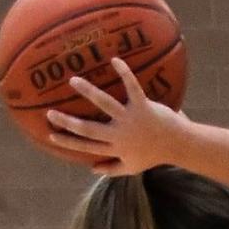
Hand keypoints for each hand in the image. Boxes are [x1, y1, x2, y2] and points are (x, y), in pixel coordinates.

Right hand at [46, 57, 184, 175]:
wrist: (179, 146)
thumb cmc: (155, 154)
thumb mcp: (133, 167)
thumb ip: (112, 168)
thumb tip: (92, 169)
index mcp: (116, 149)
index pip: (87, 147)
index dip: (68, 143)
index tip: (50, 136)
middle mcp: (120, 136)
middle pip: (89, 129)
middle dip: (67, 122)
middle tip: (49, 112)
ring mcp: (131, 120)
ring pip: (106, 105)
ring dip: (89, 92)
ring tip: (73, 80)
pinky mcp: (144, 107)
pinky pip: (132, 87)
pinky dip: (125, 73)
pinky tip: (115, 59)